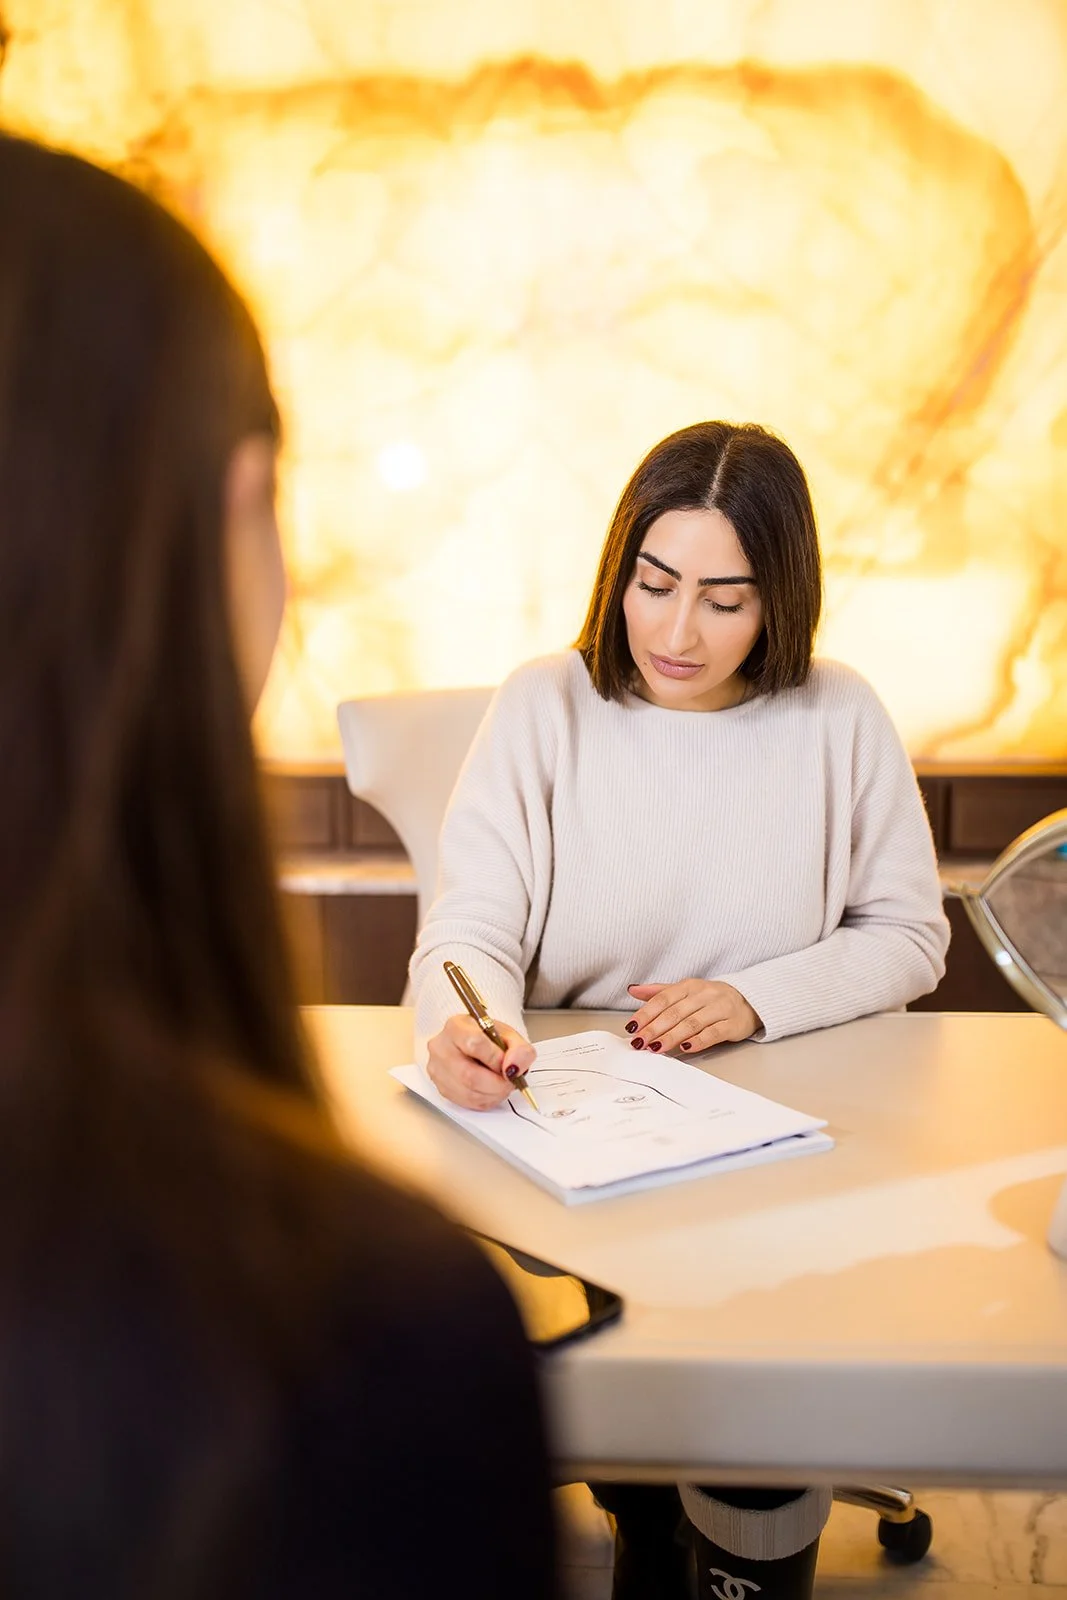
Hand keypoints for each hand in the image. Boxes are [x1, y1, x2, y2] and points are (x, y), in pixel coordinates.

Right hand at [426, 1015, 535, 1110]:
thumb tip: (513, 1068)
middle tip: (510, 1080)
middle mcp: (441, 1047)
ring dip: (493, 1094)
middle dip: (497, 1083)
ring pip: (468, 1092)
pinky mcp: (442, 1088)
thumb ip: (520, 1049)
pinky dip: (486, 1100)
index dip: (496, 1059)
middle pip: (469, 1075)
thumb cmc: (488, 1038)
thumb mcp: (509, 1035)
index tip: (508, 1065)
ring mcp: (438, 1070)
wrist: (474, 1045)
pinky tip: (492, 1091)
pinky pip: (467, 1102)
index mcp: (456, 1027)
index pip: (474, 1044)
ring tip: (503, 1085)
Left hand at [626, 980, 760, 1054]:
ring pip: (692, 1023)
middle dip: (655, 1028)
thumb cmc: (711, 999)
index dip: (646, 1013)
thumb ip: (659, 992)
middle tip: (640, 1041)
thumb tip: (632, 989)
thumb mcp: (686, 991)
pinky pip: (713, 1033)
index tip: (632, 1027)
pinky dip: (698, 1040)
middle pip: (675, 1012)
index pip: (663, 999)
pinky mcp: (732, 1024)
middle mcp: (704, 995)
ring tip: (656, 1047)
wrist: (749, 1000)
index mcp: (689, 986)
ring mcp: (719, 1009)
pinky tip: (686, 1047)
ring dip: (672, 1036)